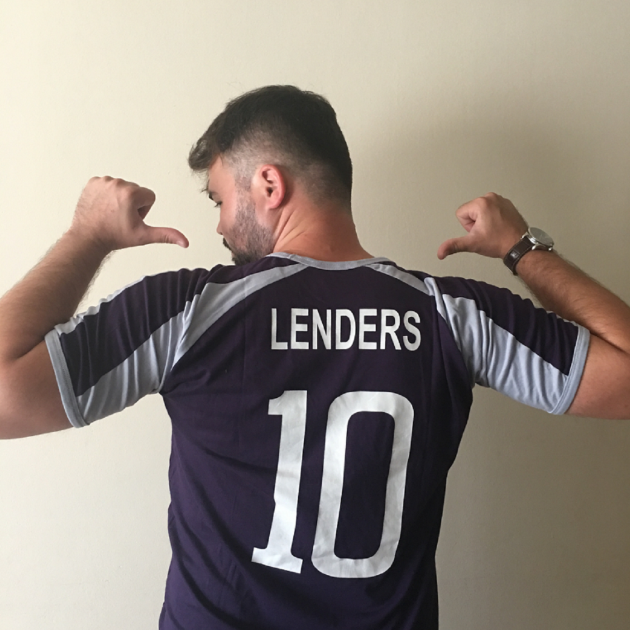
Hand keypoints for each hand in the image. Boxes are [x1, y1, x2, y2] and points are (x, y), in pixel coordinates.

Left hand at [69, 177, 188, 251]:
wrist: (89, 237)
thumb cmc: (114, 237)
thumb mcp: (143, 236)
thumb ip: (166, 235)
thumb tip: (185, 242)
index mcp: (132, 193)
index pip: (149, 196)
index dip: (143, 211)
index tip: (130, 219)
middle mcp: (117, 184)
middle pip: (136, 191)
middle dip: (132, 204)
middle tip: (120, 218)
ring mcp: (103, 182)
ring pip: (122, 188)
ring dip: (119, 199)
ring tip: (111, 213)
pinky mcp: (93, 182)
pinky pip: (107, 185)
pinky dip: (106, 195)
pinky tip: (103, 207)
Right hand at [437, 193, 527, 259]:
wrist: (519, 245)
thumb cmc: (500, 242)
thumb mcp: (472, 244)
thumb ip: (453, 246)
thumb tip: (440, 252)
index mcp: (481, 203)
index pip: (461, 214)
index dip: (467, 227)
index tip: (479, 231)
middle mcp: (491, 197)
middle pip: (470, 211)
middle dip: (475, 223)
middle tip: (487, 232)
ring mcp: (500, 199)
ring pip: (480, 211)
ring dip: (484, 221)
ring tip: (494, 229)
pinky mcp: (507, 203)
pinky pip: (491, 210)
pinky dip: (493, 218)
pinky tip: (499, 226)